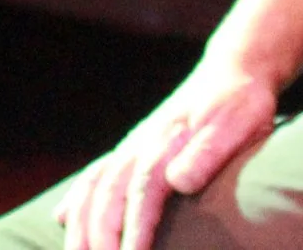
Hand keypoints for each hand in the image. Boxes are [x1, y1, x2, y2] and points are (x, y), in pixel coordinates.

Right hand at [55, 53, 278, 249]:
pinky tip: (63, 217)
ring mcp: (132, 147)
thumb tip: (178, 181)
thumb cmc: (239, 102)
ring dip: (81, 224)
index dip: (134, 230)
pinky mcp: (132, 148)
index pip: (142, 194)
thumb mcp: (235, 125)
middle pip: (107, 196)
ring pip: (93, 188)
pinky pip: (95, 175)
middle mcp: (139, 146)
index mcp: (163, 142)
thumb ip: (207, 152)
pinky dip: (77, 198)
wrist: (234, 68)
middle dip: (98, 237)